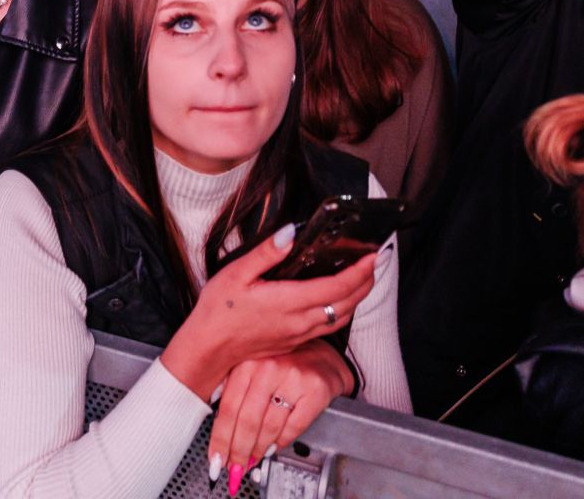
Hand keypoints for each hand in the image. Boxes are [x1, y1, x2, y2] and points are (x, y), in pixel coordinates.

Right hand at [162, 223, 376, 399]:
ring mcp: (299, 335)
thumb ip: (267, 253)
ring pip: (340, 318)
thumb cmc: (219, 310)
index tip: (372, 255)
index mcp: (288, 302)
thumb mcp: (236, 273)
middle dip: (365, 282)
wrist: (209, 349)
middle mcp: (299, 322)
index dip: (358, 272)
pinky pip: (328, 327)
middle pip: (346, 304)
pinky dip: (342, 310)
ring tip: (363, 278)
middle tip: (374, 261)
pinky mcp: (294, 342)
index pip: (336, 287)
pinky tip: (338, 299)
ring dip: (357, 298)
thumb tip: (291, 233)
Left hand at [207, 341, 354, 488]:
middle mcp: (268, 368)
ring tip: (251, 462)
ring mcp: (293, 379)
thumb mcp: (251, 366)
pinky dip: (280, 443)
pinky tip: (272, 449)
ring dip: (257, 451)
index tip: (216, 458)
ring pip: (269, 427)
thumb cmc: (281, 364)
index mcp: (247, 362)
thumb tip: (213, 418)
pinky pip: (293, 427)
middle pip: (247, 420)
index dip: (221, 438)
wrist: (321, 357)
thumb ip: (231, 386)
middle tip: (233, 469)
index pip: (228, 408)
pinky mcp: (315, 391)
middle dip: (238, 451)